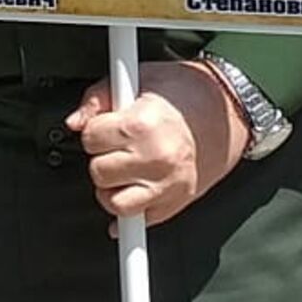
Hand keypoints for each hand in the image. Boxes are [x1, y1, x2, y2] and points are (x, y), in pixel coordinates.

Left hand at [65, 58, 249, 229]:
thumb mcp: (139, 78)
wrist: (226, 112)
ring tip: (123, 166)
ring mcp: (166, 185)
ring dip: (112, 186)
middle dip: (101, 156)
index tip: (105, 125)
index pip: (90, 138)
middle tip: (115, 144)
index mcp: (142, 124)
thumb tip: (75, 121)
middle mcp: (154, 158)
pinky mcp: (175, 203)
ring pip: (113, 202)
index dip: (94, 130)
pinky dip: (128, 213)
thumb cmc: (184, 93)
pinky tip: (131, 191)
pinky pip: (137, 223)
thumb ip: (99, 97)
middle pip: (98, 172)